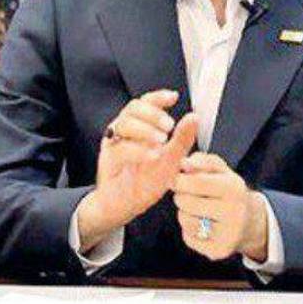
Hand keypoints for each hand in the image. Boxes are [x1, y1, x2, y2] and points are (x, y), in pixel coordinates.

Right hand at [76, 89, 197, 250]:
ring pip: (124, 123)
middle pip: (133, 108)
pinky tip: (152, 155)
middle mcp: (124, 131)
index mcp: (139, 126)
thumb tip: (194, 117)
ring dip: (145, 129)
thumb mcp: (171, 160)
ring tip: (162, 141)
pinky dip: (138, 150)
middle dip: (153, 113)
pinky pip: (120, 149)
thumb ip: (182, 139)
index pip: (146, 103)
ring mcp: (114, 144)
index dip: (158, 97)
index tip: (173, 98)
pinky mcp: (108, 160)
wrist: (125, 206)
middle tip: (169, 126)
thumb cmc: (145, 182)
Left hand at [173, 153, 267, 261]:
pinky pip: (188, 237)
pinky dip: (189, 230)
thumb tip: (184, 163)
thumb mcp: (221, 170)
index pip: (196, 182)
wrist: (250, 221)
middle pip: (186, 202)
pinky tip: (202, 224)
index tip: (176, 179)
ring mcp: (227, 234)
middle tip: (188, 194)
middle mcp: (234, 212)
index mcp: (234, 188)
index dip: (180, 180)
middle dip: (181, 196)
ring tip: (197, 209)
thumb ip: (202, 161)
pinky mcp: (218, 251)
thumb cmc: (230, 192)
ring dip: (184, 213)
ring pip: (185, 220)